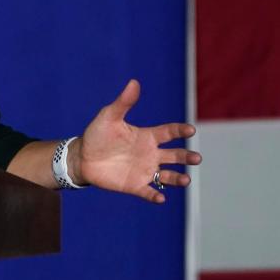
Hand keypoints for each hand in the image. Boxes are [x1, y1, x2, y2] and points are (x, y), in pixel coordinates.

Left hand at [73, 79, 201, 203]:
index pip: (169, 132)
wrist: (82, 156)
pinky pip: (149, 192)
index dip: (180, 130)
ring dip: (178, 178)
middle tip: (196, 158)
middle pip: (175, 155)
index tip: (191, 129)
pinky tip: (160, 197)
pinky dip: (155, 195)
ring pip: (168, 176)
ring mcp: (144, 170)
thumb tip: (134, 82)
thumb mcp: (109, 116)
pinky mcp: (135, 185)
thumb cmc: (97, 134)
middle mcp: (150, 154)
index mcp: (147, 136)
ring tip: (185, 179)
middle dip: (187, 156)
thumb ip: (123, 102)